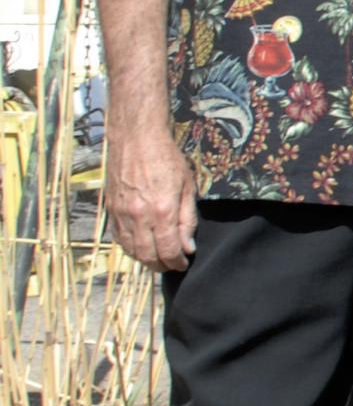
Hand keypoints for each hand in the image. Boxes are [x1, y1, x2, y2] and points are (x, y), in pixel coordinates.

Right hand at [107, 128, 197, 271]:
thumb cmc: (167, 159)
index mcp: (162, 211)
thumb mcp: (188, 187)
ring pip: (130, 250)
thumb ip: (188, 220)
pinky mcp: (110, 209)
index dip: (177, 263)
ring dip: (144, 259)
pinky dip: (130, 247)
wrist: (136, 139)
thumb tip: (188, 246)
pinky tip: (140, 246)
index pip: (168, 250)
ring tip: (157, 259)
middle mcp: (138, 216)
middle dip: (161, 265)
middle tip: (171, 266)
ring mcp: (121, 214)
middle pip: (147, 256)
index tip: (183, 264)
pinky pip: (118, 237)